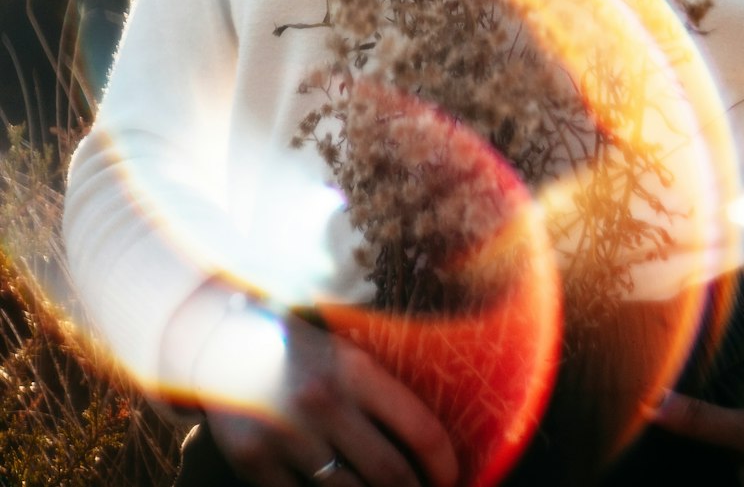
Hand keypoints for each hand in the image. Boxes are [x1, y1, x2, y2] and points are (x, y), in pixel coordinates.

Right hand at [201, 311, 458, 486]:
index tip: (449, 477)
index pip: (420, 429)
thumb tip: (425, 444)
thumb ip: (379, 392)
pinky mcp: (255, 462)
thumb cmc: (299, 352)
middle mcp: (324, 402)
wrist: (222, 342)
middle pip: (390, 473)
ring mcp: (287, 435)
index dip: (443, 464)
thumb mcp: (343, 354)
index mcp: (355, 369)